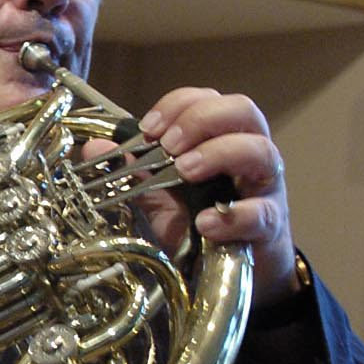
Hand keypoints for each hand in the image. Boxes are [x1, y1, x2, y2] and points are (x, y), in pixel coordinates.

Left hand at [135, 88, 299, 311]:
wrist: (235, 265)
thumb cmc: (201, 220)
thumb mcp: (160, 195)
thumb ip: (132, 171)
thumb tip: (93, 148)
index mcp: (221, 136)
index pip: (208, 98)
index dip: (178, 105)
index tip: (148, 128)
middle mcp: (248, 152)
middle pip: (242, 110)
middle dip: (200, 120)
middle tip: (168, 146)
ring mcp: (265, 185)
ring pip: (260, 150)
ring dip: (219, 153)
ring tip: (185, 172)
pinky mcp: (270, 223)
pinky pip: (261, 212)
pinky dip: (233, 215)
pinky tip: (206, 223)